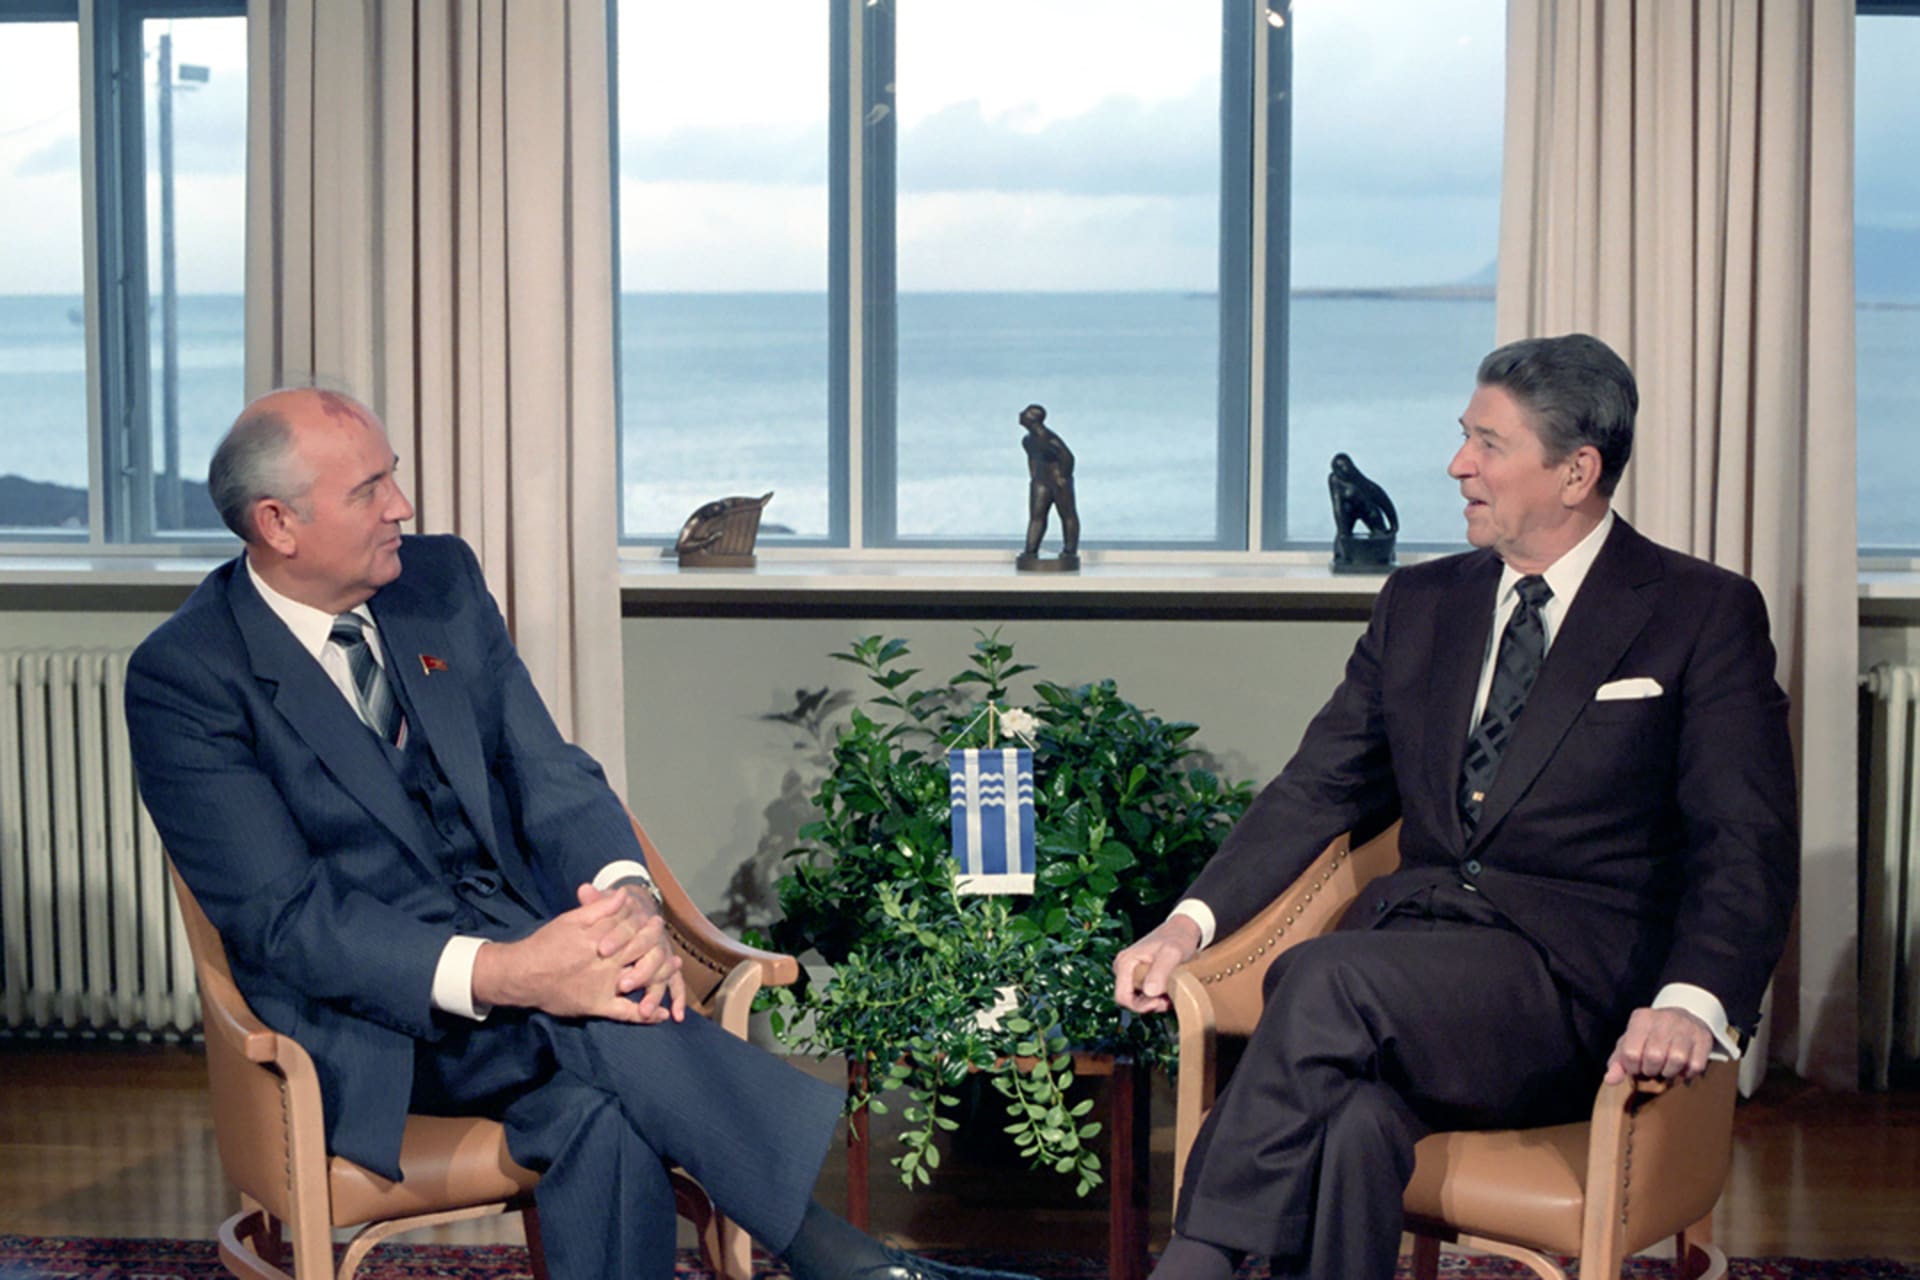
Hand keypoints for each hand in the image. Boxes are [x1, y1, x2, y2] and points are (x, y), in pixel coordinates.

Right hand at [470, 883, 676, 1021]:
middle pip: (640, 950)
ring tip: (674, 966)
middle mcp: (605, 961)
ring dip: (661, 973)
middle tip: (667, 940)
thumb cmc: (545, 944)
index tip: (656, 921)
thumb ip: (598, 907)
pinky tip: (661, 1014)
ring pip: (640, 978)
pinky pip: (626, 1013)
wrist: (522, 975)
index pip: (631, 929)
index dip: (646, 925)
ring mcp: (603, 985)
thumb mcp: (570, 919)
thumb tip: (623, 894)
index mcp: (599, 938)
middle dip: (656, 944)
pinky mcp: (598, 1005)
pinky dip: (646, 1015)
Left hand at [604, 882, 684, 1022]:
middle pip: (651, 955)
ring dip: (655, 992)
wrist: (636, 912)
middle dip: (639, 972)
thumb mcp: (605, 905)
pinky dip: (678, 998)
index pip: (630, 930)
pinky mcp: (668, 968)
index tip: (602, 950)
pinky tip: (675, 1015)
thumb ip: (596, 901)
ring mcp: (662, 954)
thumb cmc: (615, 914)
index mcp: (639, 922)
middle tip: (623, 986)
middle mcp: (654, 939)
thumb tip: (584, 889)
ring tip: (645, 1010)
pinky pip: (676, 983)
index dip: (617, 939)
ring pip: (663, 973)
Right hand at [1112, 916, 1202, 1014]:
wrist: (1183, 929)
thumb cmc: (1178, 937)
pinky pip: (1144, 993)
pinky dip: (1157, 997)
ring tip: (1172, 994)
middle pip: (1130, 999)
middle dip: (1150, 1005)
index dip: (1139, 1007)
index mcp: (1126, 962)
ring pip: (1138, 998)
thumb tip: (1149, 992)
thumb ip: (1161, 971)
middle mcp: (1123, 968)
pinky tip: (1170, 991)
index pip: (1122, 997)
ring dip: (1155, 1002)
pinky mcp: (1139, 975)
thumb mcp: (1173, 953)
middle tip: (1169, 1000)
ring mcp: (1130, 972)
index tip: (1160, 1002)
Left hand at [1604, 1006, 1714, 1083]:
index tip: (1636, 1067)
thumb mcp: (1630, 1043)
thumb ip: (1618, 1062)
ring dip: (1669, 1072)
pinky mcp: (1704, 1038)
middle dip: (1651, 1070)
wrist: (1682, 1019)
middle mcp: (1665, 1019)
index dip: (1632, 1067)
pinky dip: (1687, 1074)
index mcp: (1642, 1018)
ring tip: (1666, 1068)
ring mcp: (1687, 1027)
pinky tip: (1681, 1068)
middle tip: (1652, 1069)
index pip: (1630, 1052)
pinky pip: (1695, 1065)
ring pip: (1677, 1060)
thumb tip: (1609, 1080)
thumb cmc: (1650, 1036)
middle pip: (1654, 1057)